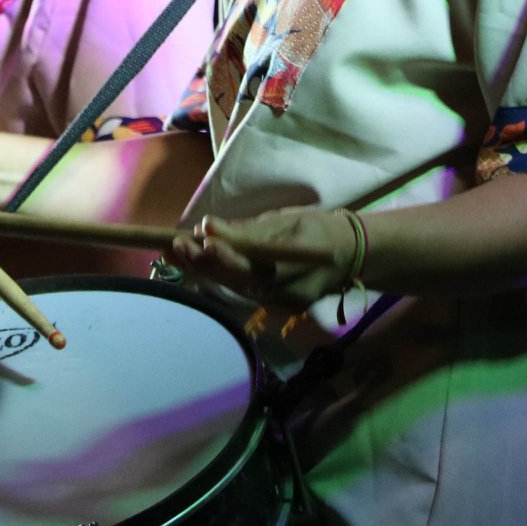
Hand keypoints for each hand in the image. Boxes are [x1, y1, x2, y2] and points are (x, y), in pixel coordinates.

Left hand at [168, 207, 359, 310]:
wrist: (351, 256)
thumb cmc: (318, 229)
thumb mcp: (286, 221)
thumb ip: (248, 230)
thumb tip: (209, 228)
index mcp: (293, 262)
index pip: (251, 260)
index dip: (224, 249)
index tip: (201, 233)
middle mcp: (285, 289)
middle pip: (236, 278)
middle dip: (203, 263)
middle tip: (176, 246)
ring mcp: (281, 301)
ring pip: (235, 286)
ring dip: (204, 270)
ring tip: (176, 254)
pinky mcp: (277, 304)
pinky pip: (243, 290)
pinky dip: (220, 276)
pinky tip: (197, 264)